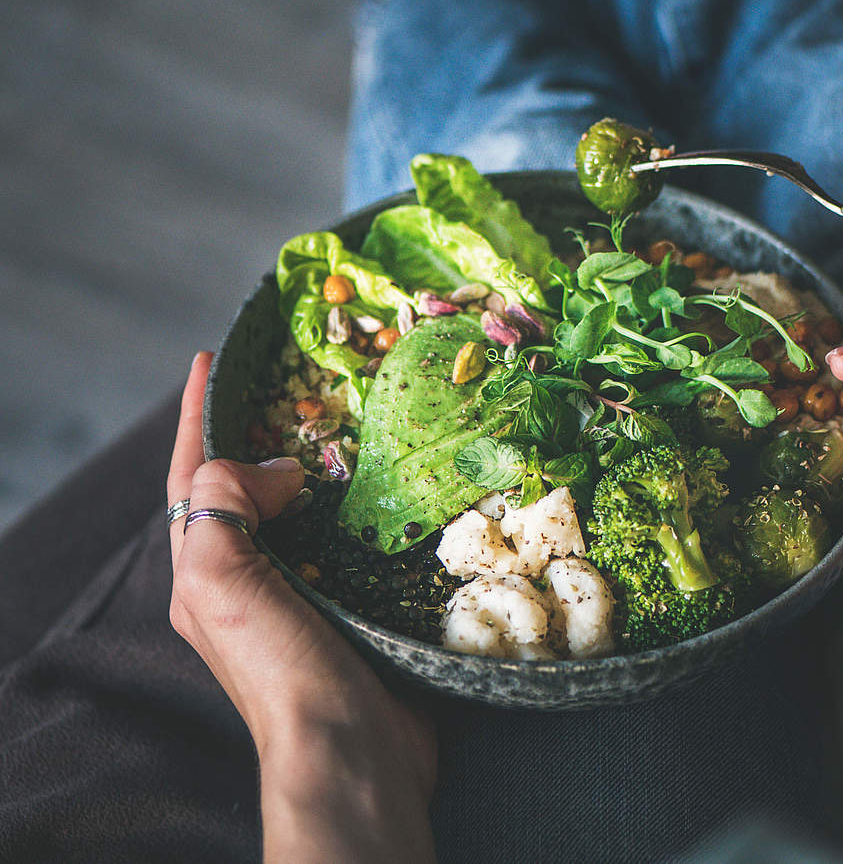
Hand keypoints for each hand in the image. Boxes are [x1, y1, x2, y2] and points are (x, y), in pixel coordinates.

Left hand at [167, 352, 435, 862]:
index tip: (212, 360)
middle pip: (240, 489)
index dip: (196, 416)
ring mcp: (300, 594)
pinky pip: (346, 539)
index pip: (191, 476)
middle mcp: (245, 580)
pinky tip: (383, 488)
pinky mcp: (352, 605)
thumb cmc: (283, 671)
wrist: (352, 751)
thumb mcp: (223, 583)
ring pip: (298, 512)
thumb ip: (222, 508)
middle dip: (255, 434)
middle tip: (288, 385)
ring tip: (340, 422)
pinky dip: (357, 506)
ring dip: (312, 466)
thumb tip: (278, 468)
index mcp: (203, 571)